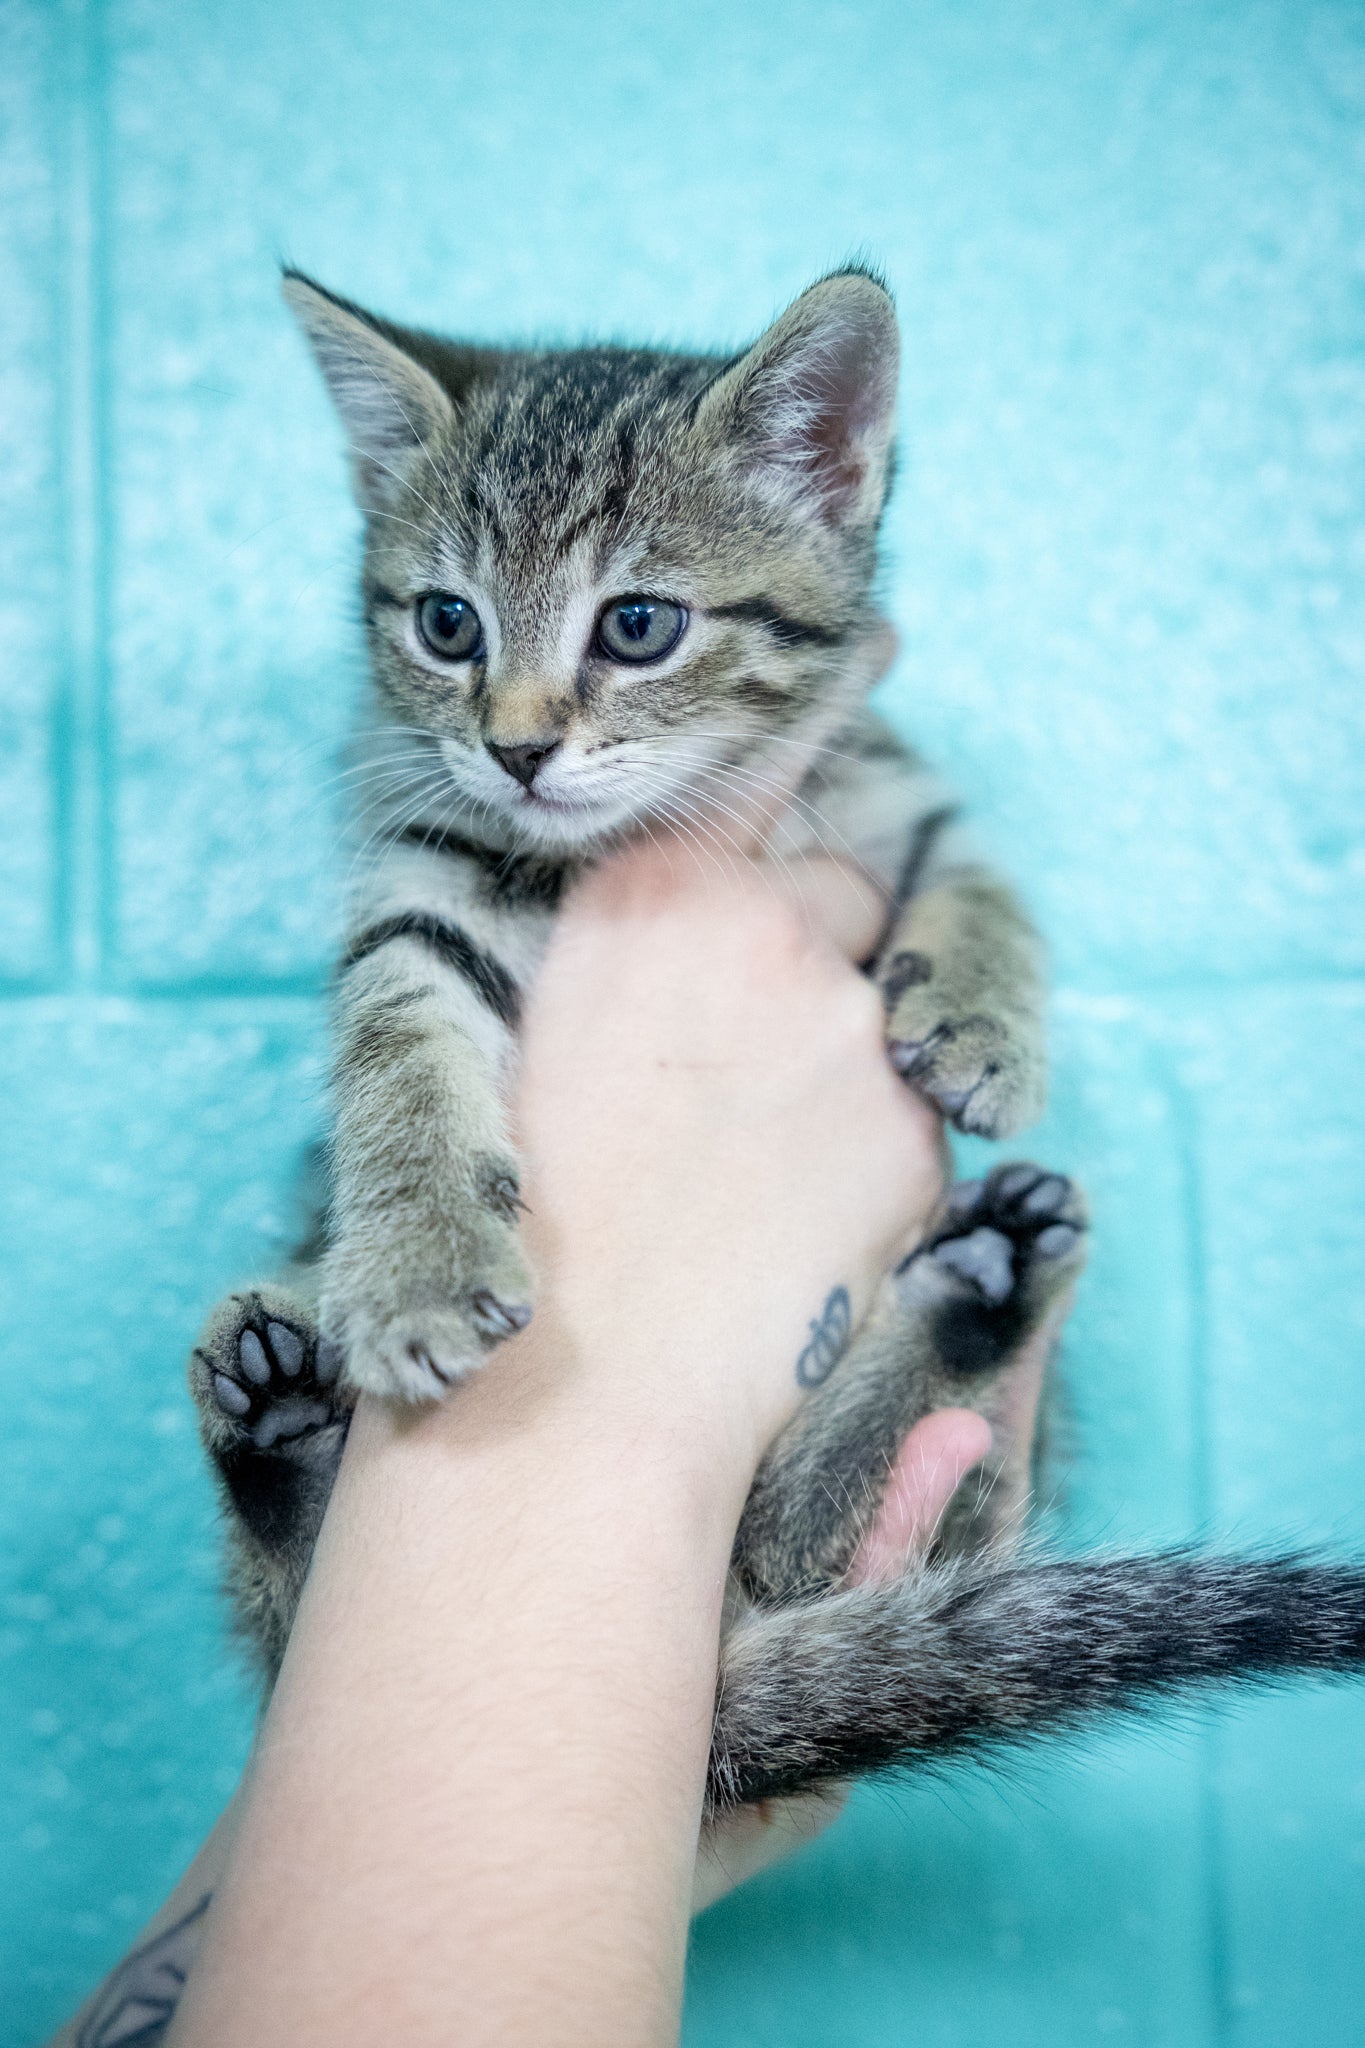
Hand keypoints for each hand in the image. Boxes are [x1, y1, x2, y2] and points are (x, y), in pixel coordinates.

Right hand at [514, 835, 944, 1474]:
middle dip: (821, 955)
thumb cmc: (525, 1217)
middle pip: (846, 894)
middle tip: (746, 1067)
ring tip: (752, 1170)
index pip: (754, 790)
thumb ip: (639, 944)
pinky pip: (917, 1115)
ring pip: (890, 1010)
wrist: (578, 1381)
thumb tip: (718, 925)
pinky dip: (876, 1155)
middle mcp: (765, 926)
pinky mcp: (914, 1126)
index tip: (794, 829)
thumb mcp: (535, 1024)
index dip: (773, 840)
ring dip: (849, 1062)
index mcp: (650, 888)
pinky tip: (792, 1225)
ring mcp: (852, 1023)